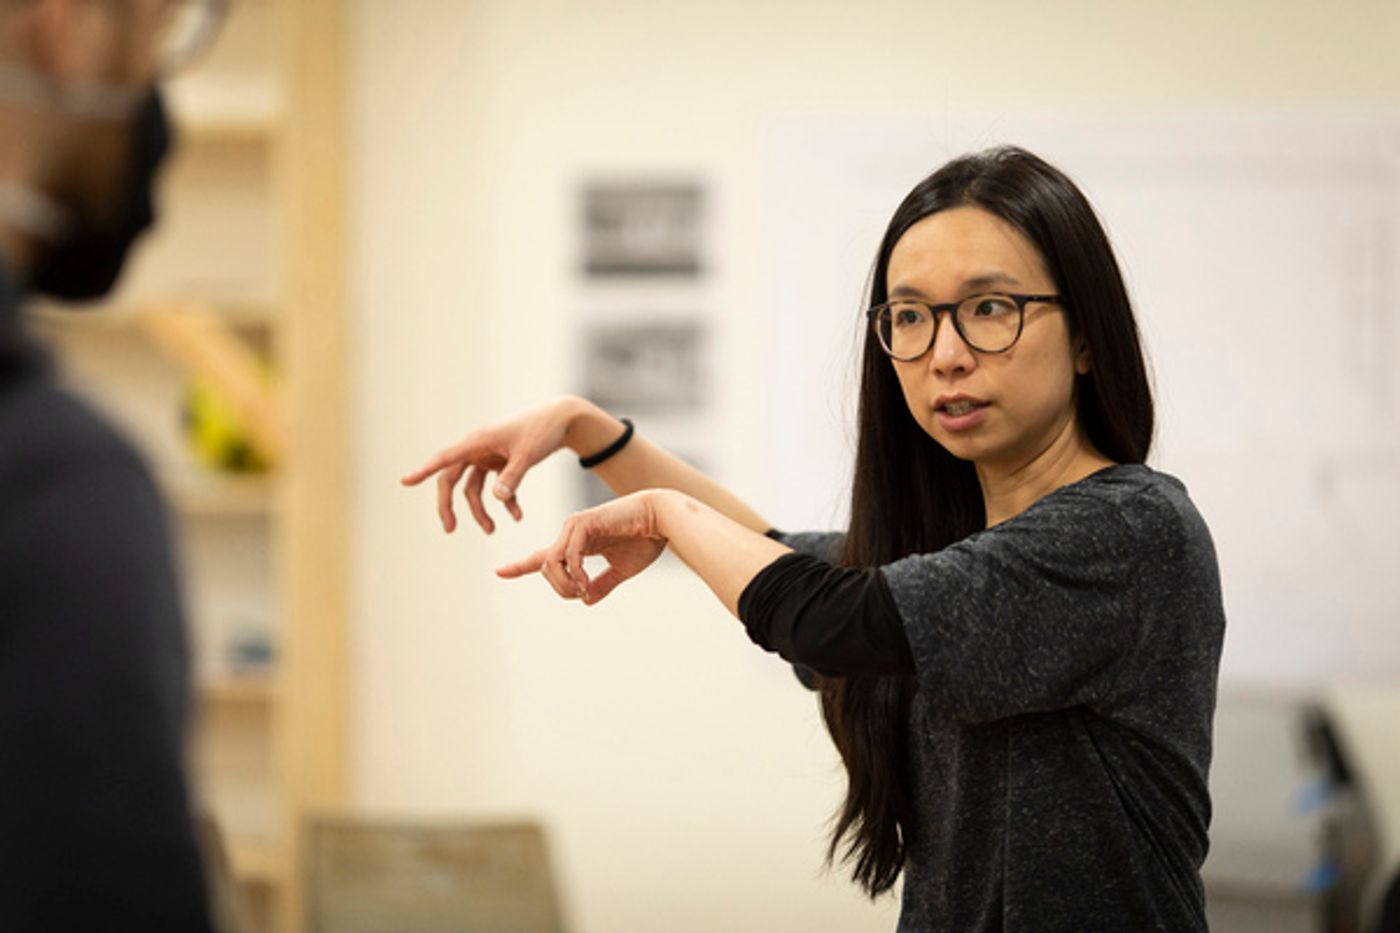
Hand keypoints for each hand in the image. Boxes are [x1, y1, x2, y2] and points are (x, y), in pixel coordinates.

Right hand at [400, 397, 578, 532]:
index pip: (444, 459)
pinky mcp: (501, 462)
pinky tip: (518, 516)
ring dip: (480, 510)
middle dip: (449, 504)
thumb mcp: (528, 455)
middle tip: (450, 528)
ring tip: (491, 530)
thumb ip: (512, 477)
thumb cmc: (542, 431)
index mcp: (477, 442)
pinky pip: (496, 487)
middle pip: (452, 479)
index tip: (405, 481)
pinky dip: (505, 502)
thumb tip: (496, 498)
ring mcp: (488, 456)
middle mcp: (477, 449)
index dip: (424, 471)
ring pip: (473, 487)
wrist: (561, 420)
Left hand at [496, 491, 668, 604]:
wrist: (662, 519)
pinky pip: (568, 554)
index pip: (543, 556)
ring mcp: (575, 526)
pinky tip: (585, 582)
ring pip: (550, 561)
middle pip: (544, 565)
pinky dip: (574, 572)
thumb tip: (585, 600)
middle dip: (558, 588)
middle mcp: (571, 533)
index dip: (520, 566)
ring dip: (564, 583)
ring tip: (584, 590)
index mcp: (578, 544)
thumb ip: (602, 584)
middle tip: (581, 595)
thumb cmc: (645, 540)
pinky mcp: (584, 523)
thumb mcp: (621, 571)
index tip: (499, 572)